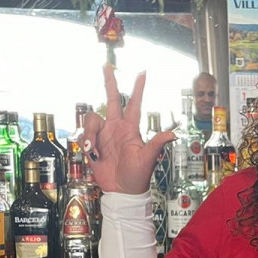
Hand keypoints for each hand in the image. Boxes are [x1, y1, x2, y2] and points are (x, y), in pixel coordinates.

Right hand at [82, 65, 174, 193]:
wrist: (122, 191)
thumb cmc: (138, 176)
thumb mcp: (148, 159)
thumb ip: (157, 144)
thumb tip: (173, 134)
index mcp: (131, 128)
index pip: (135, 103)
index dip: (138, 88)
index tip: (142, 72)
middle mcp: (117, 127)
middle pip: (111, 99)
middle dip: (109, 82)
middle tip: (106, 66)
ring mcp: (104, 135)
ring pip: (92, 119)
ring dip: (90, 133)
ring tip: (95, 150)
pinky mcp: (92, 144)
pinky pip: (83, 135)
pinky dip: (86, 142)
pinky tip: (93, 155)